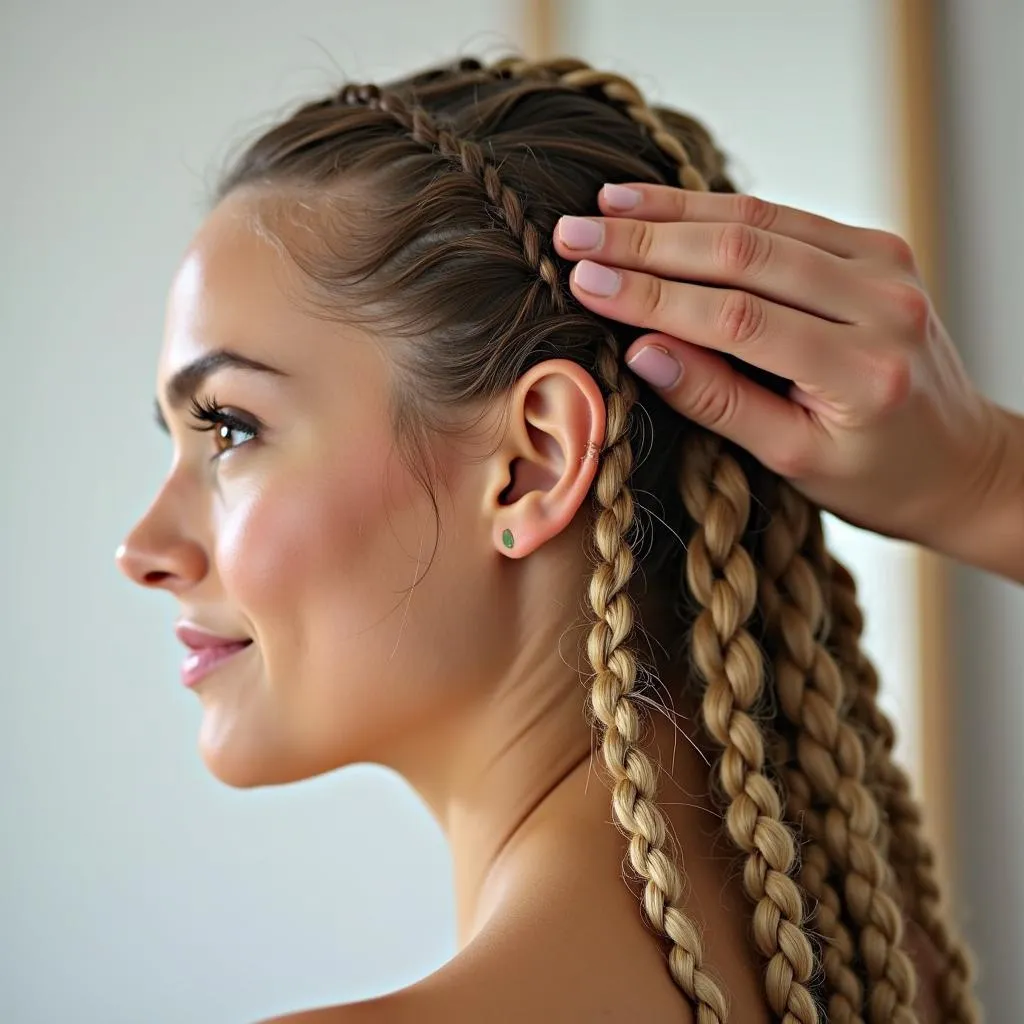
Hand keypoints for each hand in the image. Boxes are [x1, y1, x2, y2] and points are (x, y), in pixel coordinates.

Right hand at [553, 183, 1020, 570]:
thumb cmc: (877, 478)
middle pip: (746, 254)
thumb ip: (719, 403)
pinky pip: (786, 218)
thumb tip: (641, 351)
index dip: (653, 296)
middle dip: (648, 242)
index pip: (736, 318)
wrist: (959, 461)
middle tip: (575, 234)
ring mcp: (886, 266)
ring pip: (762, 222)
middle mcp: (883, 304)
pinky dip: (719, 211)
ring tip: (604, 208)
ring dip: (675, 213)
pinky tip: (664, 207)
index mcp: (862, 372)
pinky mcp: (878, 247)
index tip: (586, 280)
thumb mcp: (794, 462)